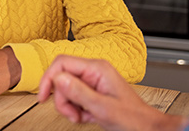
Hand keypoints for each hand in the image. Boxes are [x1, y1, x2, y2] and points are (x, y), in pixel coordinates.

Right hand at [38, 55, 188, 130]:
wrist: (146, 127)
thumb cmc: (132, 118)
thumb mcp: (102, 107)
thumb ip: (79, 92)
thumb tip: (58, 78)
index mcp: (97, 68)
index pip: (62, 63)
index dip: (48, 78)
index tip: (42, 96)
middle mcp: (94, 71)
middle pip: (61, 78)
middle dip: (62, 99)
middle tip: (72, 114)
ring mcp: (93, 81)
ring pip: (66, 90)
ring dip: (69, 107)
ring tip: (82, 117)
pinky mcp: (92, 91)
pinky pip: (74, 98)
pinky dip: (76, 110)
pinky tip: (87, 116)